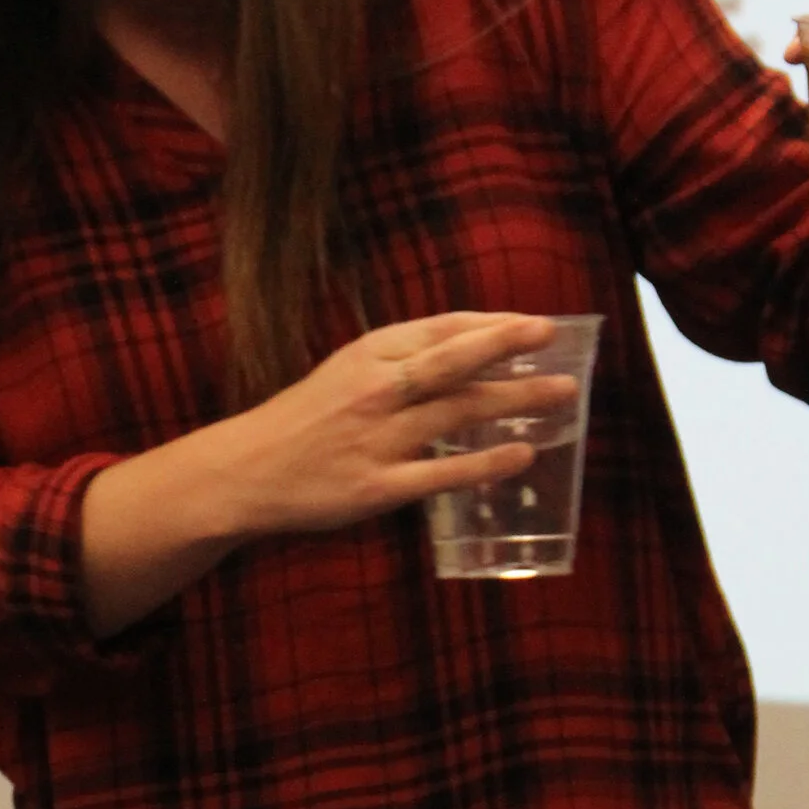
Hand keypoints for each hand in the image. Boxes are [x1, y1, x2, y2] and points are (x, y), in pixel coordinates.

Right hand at [224, 312, 574, 538]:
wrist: (246, 471)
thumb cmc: (304, 420)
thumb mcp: (348, 371)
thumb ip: (402, 362)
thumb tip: (471, 351)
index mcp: (370, 355)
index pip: (443, 329)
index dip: (493, 323)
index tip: (536, 322)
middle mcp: (377, 389)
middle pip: (453, 360)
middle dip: (507, 344)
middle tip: (554, 336)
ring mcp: (377, 438)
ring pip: (456, 411)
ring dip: (514, 399)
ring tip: (562, 394)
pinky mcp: (376, 486)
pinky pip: (441, 473)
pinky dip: (483, 464)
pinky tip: (521, 455)